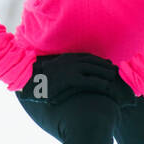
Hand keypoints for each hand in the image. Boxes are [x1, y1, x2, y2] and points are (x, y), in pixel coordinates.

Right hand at [18, 53, 135, 105]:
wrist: (28, 81)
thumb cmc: (38, 78)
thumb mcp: (51, 70)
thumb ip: (60, 68)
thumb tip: (66, 73)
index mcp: (65, 58)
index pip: (86, 57)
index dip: (98, 60)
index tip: (107, 63)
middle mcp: (69, 61)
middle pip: (92, 61)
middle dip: (105, 66)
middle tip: (115, 70)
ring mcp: (70, 69)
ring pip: (93, 70)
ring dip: (105, 73)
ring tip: (114, 78)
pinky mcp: (70, 79)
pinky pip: (89, 81)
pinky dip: (99, 83)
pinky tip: (106, 87)